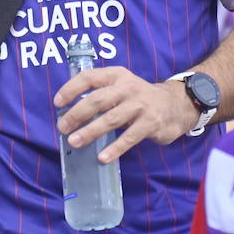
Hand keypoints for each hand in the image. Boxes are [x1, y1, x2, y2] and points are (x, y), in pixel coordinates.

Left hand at [54, 68, 198, 163]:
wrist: (175, 104)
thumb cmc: (138, 98)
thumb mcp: (121, 86)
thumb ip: (100, 94)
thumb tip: (70, 113)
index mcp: (116, 76)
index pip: (89, 77)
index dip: (71, 89)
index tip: (57, 102)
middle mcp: (127, 87)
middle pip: (97, 100)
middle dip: (76, 114)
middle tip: (62, 128)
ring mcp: (140, 105)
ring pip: (111, 119)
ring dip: (90, 131)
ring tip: (75, 142)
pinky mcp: (150, 123)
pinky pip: (129, 137)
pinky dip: (115, 148)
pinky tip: (102, 158)